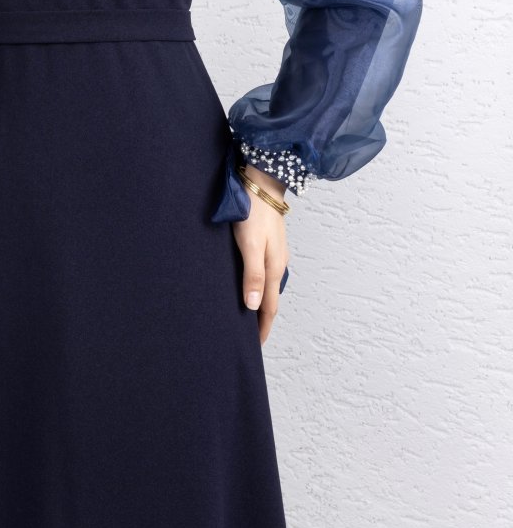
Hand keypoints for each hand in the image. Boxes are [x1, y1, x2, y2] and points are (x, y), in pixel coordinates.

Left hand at [231, 164, 289, 345]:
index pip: (269, 308)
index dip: (263, 328)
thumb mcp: (250, 245)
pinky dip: (259, 286)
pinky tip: (250, 285)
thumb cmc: (252, 212)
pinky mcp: (269, 243)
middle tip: (251, 337)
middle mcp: (278, 263)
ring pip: (269, 286)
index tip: (256, 346)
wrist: (261, 181)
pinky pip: (265, 273)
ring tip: (250, 317)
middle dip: (263, 320)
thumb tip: (254, 307)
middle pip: (271, 300)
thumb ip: (252, 275)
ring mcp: (275, 253)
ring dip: (262, 303)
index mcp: (274, 268)